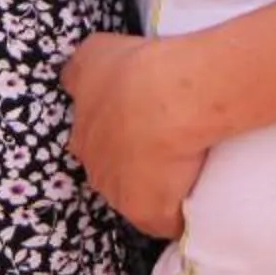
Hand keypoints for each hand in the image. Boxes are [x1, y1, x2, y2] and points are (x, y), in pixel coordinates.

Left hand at [64, 33, 205, 237]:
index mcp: (82, 133)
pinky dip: (179, 216)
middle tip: (163, 146)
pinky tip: (196, 203)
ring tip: (186, 173)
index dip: (115, 136)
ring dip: (156, 190)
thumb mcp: (95, 52)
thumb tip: (78, 76)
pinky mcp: (150, 215)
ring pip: (137, 198)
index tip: (137, 126)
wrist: (165, 98)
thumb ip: (83, 67)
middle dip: (132, 164)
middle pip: (112, 172)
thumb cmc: (131, 70)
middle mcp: (95, 168)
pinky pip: (166, 222)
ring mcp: (120, 196)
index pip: (94, 142)